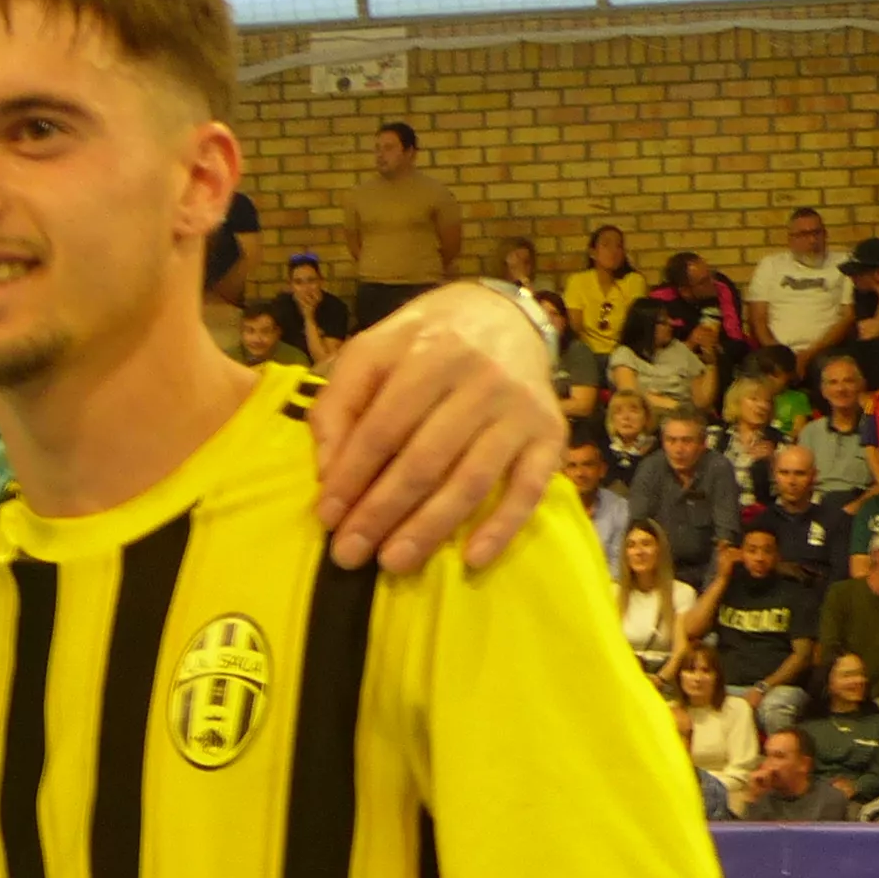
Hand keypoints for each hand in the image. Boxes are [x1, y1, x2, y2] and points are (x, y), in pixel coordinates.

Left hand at [306, 283, 560, 574]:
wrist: (505, 314)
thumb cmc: (426, 343)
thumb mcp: (372, 351)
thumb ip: (339, 403)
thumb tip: (328, 474)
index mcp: (428, 353)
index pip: (383, 426)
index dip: (352, 475)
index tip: (328, 518)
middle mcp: (479, 378)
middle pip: (424, 459)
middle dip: (382, 512)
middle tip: (350, 554)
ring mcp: (518, 408)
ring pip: (471, 479)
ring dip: (431, 527)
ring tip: (394, 563)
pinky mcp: (550, 433)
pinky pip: (529, 488)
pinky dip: (503, 526)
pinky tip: (473, 559)